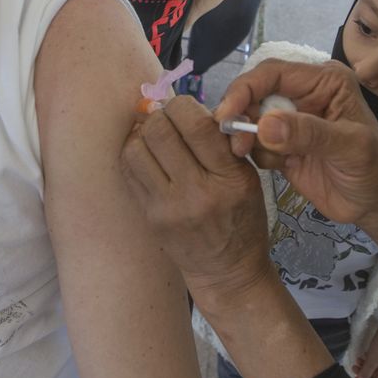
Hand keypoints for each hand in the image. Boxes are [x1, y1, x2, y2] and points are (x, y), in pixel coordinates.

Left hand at [121, 96, 275, 305]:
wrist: (226, 271)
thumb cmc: (242, 221)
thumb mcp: (249, 179)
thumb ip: (223, 143)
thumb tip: (189, 109)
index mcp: (229, 179)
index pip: (196, 125)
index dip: (184, 106)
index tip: (185, 109)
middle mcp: (196, 193)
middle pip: (160, 131)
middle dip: (161, 116)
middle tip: (168, 119)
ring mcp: (167, 207)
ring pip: (137, 148)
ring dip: (143, 134)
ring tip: (156, 137)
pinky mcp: (149, 216)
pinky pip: (128, 170)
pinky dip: (134, 153)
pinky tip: (147, 154)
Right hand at [215, 59, 377, 226]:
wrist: (377, 203)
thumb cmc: (375, 169)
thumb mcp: (350, 148)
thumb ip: (310, 134)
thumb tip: (264, 124)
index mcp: (324, 81)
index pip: (273, 73)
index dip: (245, 89)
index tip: (227, 115)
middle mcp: (304, 94)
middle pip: (255, 92)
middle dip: (241, 116)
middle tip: (237, 144)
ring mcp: (291, 120)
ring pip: (250, 118)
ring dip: (248, 138)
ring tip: (267, 160)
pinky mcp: (282, 145)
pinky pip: (255, 142)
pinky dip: (257, 154)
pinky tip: (281, 167)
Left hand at [351, 332, 377, 377]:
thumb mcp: (371, 361)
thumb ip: (366, 372)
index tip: (356, 377)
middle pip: (373, 377)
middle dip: (362, 373)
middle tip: (354, 367)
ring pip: (372, 369)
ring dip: (363, 366)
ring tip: (357, 360)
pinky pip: (374, 361)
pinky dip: (367, 360)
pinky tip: (362, 355)